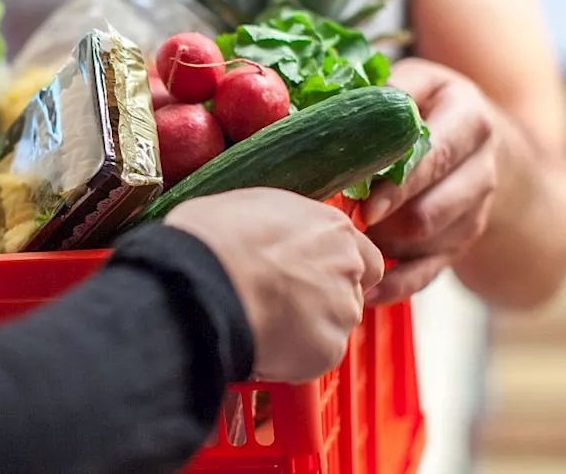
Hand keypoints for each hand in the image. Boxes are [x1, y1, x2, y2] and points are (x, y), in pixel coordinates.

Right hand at [166, 188, 383, 382]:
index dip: (336, 271)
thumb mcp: (251, 207)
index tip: (312, 278)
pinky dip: (292, 357)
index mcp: (332, 228)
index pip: (363, 257)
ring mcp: (341, 310)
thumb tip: (266, 234)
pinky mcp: (328, 349)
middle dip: (320, 301)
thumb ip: (281, 227)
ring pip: (332, 327)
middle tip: (280, 303)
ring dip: (306, 330)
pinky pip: (314, 358)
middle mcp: (347, 267)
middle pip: (349, 293)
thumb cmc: (213, 239)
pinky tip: (262, 343)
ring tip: (264, 324)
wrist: (202, 281)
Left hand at [362, 58, 499, 304]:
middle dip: (385, 222)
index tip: (363, 204)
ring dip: (384, 247)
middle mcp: (481, 169)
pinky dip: (395, 285)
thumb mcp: (412, 82)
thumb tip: (321, 113)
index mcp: (470, 121)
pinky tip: (364, 289)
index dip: (398, 183)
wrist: (470, 136)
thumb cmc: (424, 104)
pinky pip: (428, 274)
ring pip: (427, 245)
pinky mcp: (460, 243)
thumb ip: (380, 95)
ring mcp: (474, 211)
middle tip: (344, 223)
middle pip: (432, 211)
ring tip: (345, 239)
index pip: (437, 157)